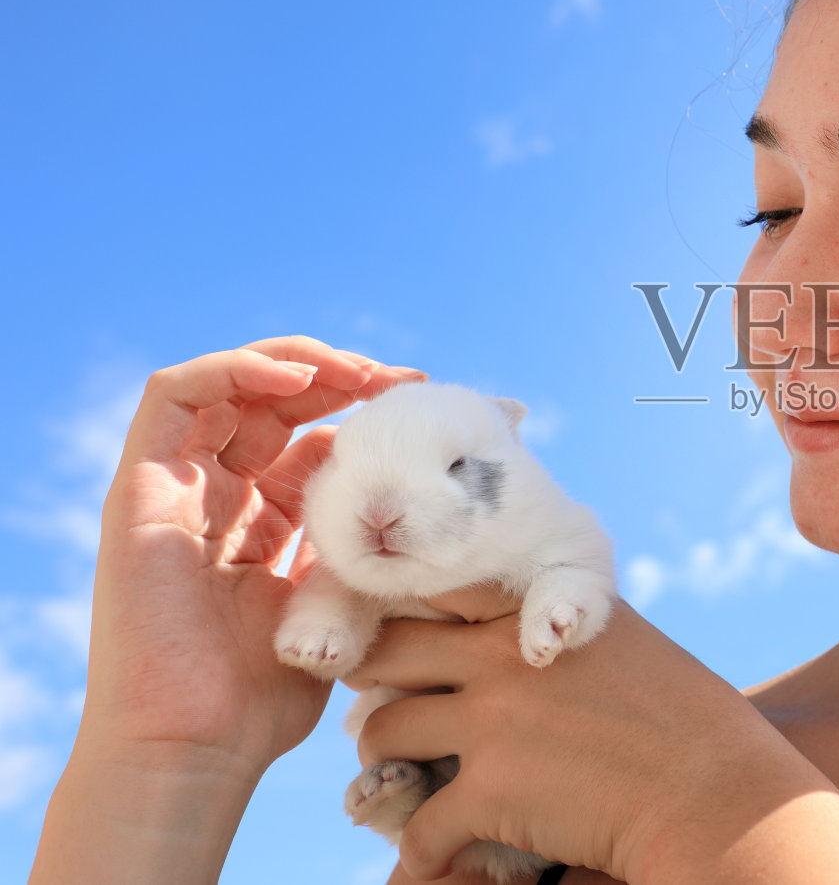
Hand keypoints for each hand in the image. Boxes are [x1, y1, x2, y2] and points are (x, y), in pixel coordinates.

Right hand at [83, 336, 424, 772]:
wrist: (197, 745)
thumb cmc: (263, 700)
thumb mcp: (336, 603)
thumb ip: (357, 552)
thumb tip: (418, 515)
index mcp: (260, 526)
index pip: (312, 443)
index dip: (367, 419)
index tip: (427, 412)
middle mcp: (215, 499)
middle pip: (276, 408)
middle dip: (342, 381)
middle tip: (400, 381)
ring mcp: (175, 489)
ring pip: (229, 387)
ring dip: (298, 365)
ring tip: (358, 373)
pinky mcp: (138, 486)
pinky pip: (174, 396)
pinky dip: (234, 370)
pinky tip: (299, 383)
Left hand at [349, 590, 838, 884]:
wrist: (712, 791)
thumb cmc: (684, 719)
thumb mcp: (621, 642)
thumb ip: (560, 626)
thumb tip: (520, 636)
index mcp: (535, 611)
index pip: (438, 582)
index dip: (402, 603)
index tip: (392, 627)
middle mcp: (500, 658)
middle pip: (389, 653)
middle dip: (371, 680)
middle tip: (376, 703)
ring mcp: (489, 723)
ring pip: (383, 732)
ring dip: (382, 760)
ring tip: (397, 778)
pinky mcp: (488, 793)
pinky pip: (418, 825)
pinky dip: (419, 850)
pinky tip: (431, 858)